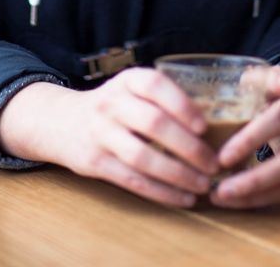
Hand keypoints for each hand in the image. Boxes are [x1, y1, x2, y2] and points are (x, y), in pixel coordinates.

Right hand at [0, 70, 218, 207]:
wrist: (62, 121)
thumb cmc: (114, 106)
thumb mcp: (132, 89)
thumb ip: (163, 99)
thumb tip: (217, 123)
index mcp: (127, 80)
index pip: (155, 85)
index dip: (181, 104)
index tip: (204, 126)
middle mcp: (111, 103)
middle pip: (153, 124)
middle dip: (188, 147)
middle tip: (213, 163)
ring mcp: (100, 133)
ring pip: (143, 157)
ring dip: (177, 174)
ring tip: (203, 185)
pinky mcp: (94, 163)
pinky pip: (132, 180)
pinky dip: (161, 192)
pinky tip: (182, 198)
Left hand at [209, 65, 279, 208]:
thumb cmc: (274, 85)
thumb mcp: (267, 74)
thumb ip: (267, 78)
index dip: (252, 138)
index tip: (223, 157)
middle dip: (255, 178)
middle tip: (221, 188)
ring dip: (256, 194)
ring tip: (222, 197)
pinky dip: (262, 198)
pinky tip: (237, 200)